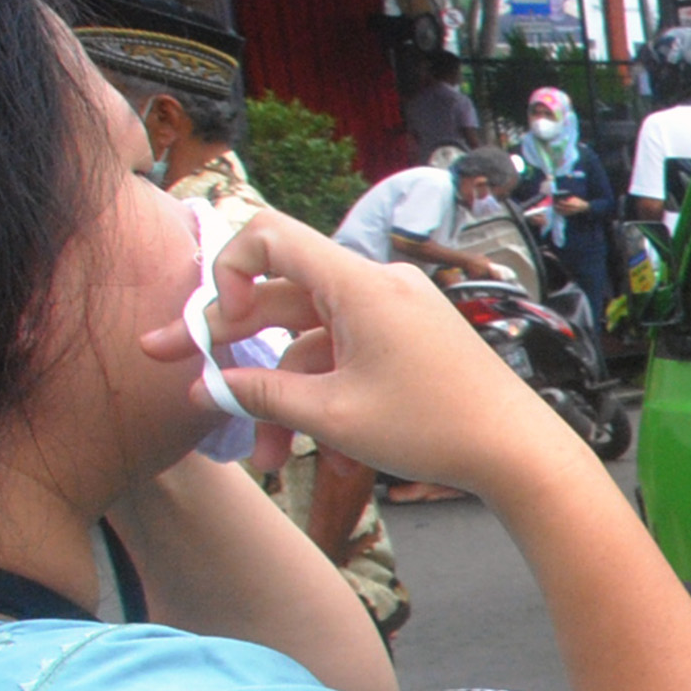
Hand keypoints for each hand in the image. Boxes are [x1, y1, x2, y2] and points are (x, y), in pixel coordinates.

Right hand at [144, 208, 583, 500]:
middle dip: (228, 339)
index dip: (226, 269)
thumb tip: (204, 384)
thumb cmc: (433, 428)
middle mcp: (377, 286)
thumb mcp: (330, 415)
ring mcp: (396, 314)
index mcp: (358, 284)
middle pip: (281, 295)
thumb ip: (259, 394)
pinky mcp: (410, 342)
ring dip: (281, 393)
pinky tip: (313, 452)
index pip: (270, 236)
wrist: (520, 453)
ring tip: (261, 455)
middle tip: (170, 365)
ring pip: (313, 341)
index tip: (214, 320)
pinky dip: (325, 395)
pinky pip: (349, 356)